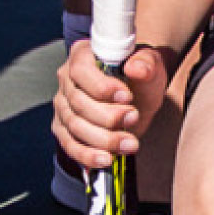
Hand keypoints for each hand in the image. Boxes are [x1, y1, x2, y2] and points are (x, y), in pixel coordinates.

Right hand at [53, 39, 169, 170]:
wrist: (140, 96)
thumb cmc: (141, 77)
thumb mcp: (150, 65)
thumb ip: (146, 64)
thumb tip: (136, 68)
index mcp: (82, 55)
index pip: (81, 71)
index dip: (102, 87)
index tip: (127, 97)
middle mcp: (66, 80)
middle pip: (78, 103)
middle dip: (108, 116)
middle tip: (134, 118)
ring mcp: (63, 105)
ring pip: (75, 127)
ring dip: (103, 139)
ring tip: (130, 143)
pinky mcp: (64, 129)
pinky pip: (70, 145)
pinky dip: (88, 155)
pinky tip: (107, 159)